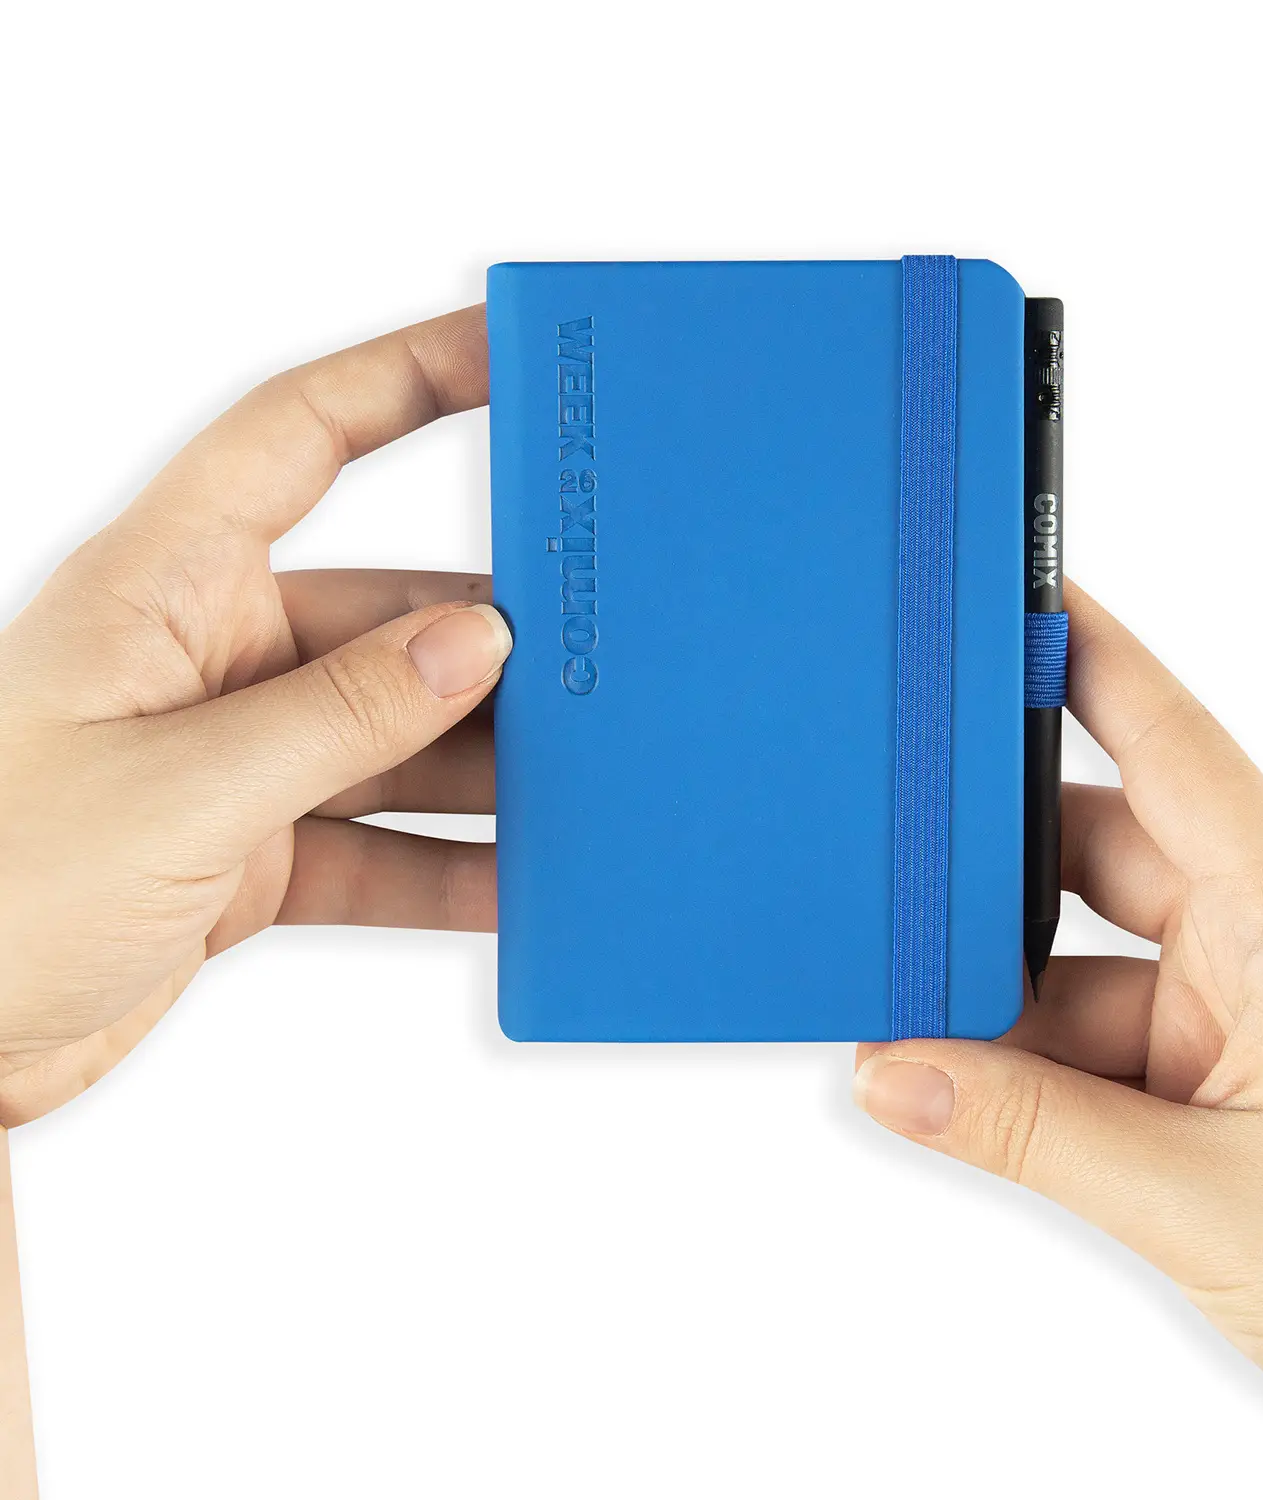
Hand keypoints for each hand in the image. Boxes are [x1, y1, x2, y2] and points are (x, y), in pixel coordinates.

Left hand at [0, 307, 506, 1125]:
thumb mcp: (179, 795)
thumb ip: (338, 718)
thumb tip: (471, 645)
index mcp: (163, 589)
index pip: (297, 436)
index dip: (404, 377)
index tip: (506, 350)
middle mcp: (208, 658)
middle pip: (385, 610)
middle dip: (490, 636)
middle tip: (593, 652)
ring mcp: (236, 759)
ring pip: (397, 735)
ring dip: (482, 766)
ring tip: (575, 781)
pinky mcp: (251, 853)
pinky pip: (380, 843)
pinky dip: (447, 867)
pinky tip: (515, 883)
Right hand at [854, 584, 1262, 1491]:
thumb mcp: (1201, 1202)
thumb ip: (1028, 1133)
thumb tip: (896, 1076)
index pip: (1176, 748)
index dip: (1094, 662)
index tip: (1015, 600)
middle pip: (1099, 855)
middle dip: (995, 869)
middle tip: (898, 866)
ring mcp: (1243, 1019)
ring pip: (1082, 966)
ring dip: (1003, 1002)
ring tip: (912, 1030)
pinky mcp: (1223, 1086)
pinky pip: (1096, 1043)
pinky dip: (1028, 1067)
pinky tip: (966, 1094)